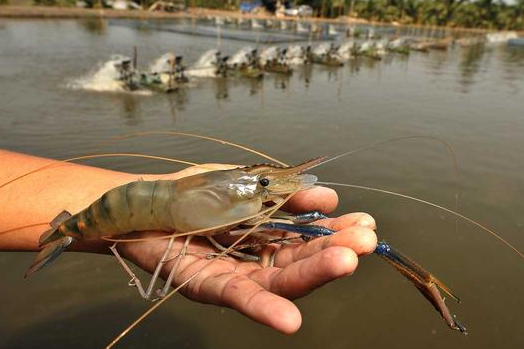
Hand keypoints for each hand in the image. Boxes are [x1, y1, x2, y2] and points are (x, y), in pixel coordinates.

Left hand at [117, 165, 376, 333]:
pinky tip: (291, 320)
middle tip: (366, 242)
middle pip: (299, 260)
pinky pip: (238, 298)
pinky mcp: (208, 286)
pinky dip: (263, 309)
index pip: (308, 238)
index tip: (365, 224)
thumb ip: (282, 192)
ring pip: (277, 280)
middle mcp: (255, 258)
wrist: (142, 199)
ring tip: (345, 262)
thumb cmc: (192, 191)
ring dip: (312, 274)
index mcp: (267, 234)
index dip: (335, 232)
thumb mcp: (244, 182)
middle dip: (333, 251)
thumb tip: (327, 196)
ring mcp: (234, 274)